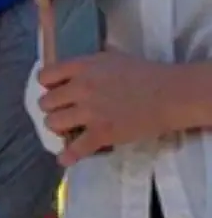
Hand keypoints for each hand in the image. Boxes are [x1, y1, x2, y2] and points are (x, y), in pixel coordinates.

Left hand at [39, 51, 178, 164]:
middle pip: (46, 102)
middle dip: (52, 108)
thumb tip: (75, 69)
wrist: (170, 95)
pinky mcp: (102, 134)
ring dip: (58, 127)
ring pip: (53, 123)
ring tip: (67, 128)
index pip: (45, 76)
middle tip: (63, 111)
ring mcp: (90, 112)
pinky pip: (76, 148)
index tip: (54, 90)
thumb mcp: (111, 58)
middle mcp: (80, 88)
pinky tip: (64, 159)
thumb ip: (88, 65)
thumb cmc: (145, 73)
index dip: (47, 85)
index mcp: (82, 68)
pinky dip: (68, 155)